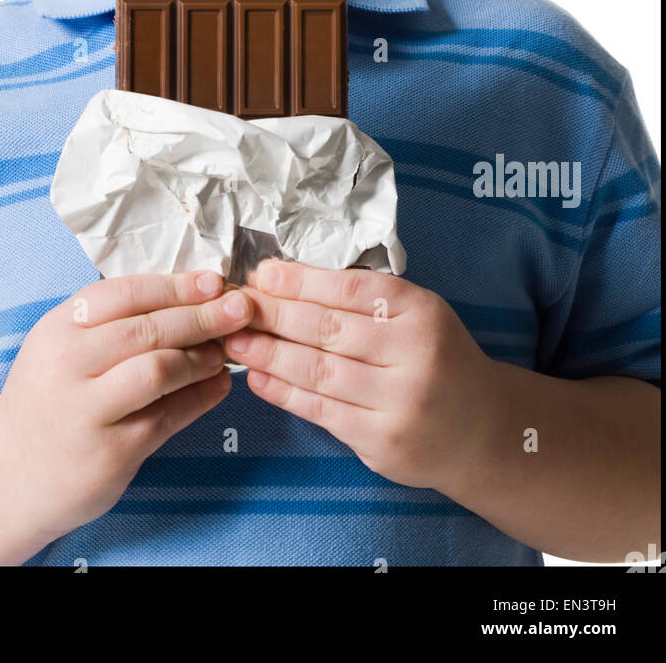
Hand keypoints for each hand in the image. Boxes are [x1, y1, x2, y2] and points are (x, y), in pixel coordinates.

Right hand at [0, 271, 252, 543]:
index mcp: (57, 329)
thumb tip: (185, 295)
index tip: (214, 280)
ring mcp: (86, 412)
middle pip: (147, 330)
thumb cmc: (46, 400)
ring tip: (224, 352)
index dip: (175, 285)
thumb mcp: (60, 348)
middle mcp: (67, 366)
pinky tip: (218, 387)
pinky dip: (199, 399)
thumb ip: (109, 323)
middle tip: (241, 309)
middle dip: (202, 316)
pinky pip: (166, 418)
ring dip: (201, 358)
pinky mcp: (109, 453)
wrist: (7, 477)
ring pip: (159, 371)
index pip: (125, 293)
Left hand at [221, 261, 493, 492]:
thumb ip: (366, 300)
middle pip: (328, 329)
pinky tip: (258, 379)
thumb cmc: (438, 359)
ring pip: (318, 371)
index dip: (299, 281)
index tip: (261, 274)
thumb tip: (287, 280)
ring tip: (235, 340)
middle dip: (273, 314)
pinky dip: (284, 393)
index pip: (349, 290)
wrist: (481, 430)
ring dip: (268, 354)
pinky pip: (322, 411)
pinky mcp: (381, 442)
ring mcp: (398, 403)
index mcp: (421, 312)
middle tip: (234, 304)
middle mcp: (413, 355)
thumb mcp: (418, 315)